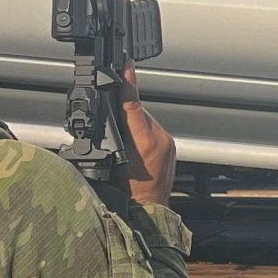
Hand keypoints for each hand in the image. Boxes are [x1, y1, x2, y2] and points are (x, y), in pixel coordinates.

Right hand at [115, 64, 177, 206]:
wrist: (149, 213)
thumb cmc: (127, 196)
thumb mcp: (110, 165)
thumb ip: (109, 140)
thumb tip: (107, 118)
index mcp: (144, 144)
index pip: (132, 105)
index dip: (128, 83)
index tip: (127, 64)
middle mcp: (160, 139)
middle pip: (137, 112)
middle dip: (123, 112)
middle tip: (110, 120)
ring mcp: (167, 142)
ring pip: (144, 121)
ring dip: (132, 124)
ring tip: (123, 142)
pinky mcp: (170, 146)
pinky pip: (152, 130)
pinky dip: (141, 132)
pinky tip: (134, 145)